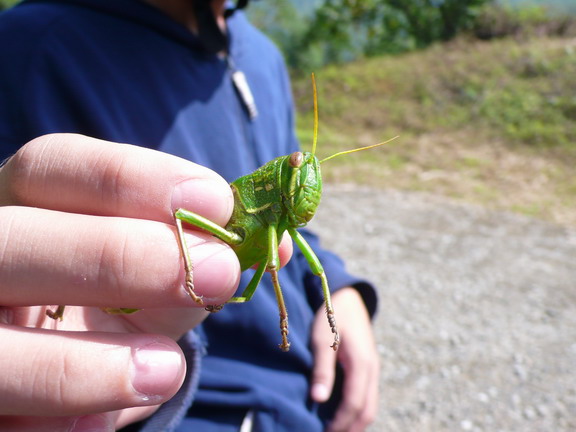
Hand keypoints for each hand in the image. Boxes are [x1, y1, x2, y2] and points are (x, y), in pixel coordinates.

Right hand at [0, 134, 291, 430]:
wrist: (70, 372)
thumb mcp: (159, 275)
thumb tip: (278, 245)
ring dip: (85, 363)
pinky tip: (109, 417)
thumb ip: (204, 258)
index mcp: (25, 209)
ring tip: (167, 369)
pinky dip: (66, 415)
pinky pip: (12, 412)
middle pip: (16, 239)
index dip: (133, 177)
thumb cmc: (119, 306)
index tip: (217, 198)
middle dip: (120, 255)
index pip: (53, 166)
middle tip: (217, 271)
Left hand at [310, 287, 379, 431]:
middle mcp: (372, 370)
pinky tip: (341, 414)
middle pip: (367, 410)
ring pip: (371, 405)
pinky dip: (358, 410)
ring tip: (335, 430)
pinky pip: (368, 396)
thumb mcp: (321, 339)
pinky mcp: (369, 367)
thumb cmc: (330, 315)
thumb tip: (318, 398)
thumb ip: (322, 369)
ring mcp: (373, 369)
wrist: (347, 297)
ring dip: (355, 422)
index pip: (354, 403)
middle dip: (350, 427)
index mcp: (362, 363)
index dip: (340, 422)